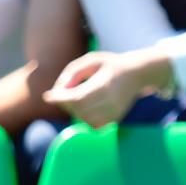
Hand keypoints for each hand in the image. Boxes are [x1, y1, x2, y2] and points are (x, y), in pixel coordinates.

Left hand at [42, 49, 164, 127]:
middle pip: (79, 109)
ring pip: (84, 119)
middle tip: (63, 92)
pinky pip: (92, 124)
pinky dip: (84, 117)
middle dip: (65, 102)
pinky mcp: (116, 119)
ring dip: (74, 110)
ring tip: (77, 96)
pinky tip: (86, 105)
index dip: (60, 99)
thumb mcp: (91, 60)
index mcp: (105, 85)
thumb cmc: (110, 65)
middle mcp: (111, 101)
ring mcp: (115, 112)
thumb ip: (72, 72)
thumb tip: (58, 90)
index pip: (78, 98)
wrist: (137, 74)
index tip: (48, 96)